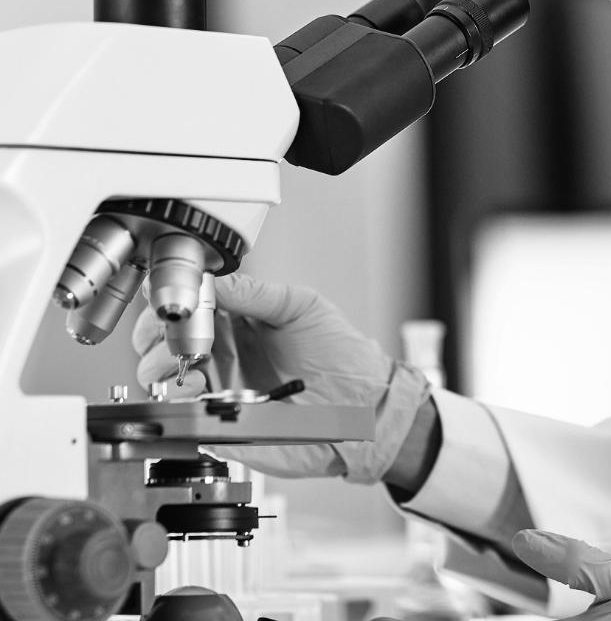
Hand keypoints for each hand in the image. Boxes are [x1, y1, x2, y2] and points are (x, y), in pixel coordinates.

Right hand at [132, 272, 430, 481]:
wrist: (363, 403)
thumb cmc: (341, 353)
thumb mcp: (301, 307)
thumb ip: (257, 293)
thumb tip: (215, 281)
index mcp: (240, 316)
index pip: (190, 302)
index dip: (171, 298)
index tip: (169, 299)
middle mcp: (223, 350)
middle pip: (165, 336)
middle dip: (155, 330)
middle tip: (167, 331)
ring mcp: (220, 385)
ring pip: (163, 372)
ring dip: (160, 362)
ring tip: (183, 359)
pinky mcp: (223, 419)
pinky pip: (185, 410)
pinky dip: (179, 395)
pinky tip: (196, 385)